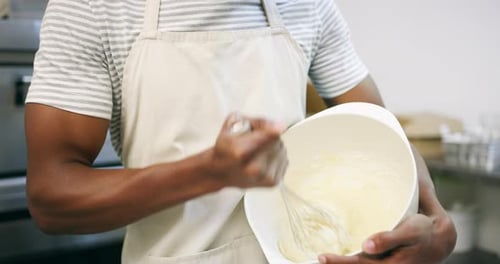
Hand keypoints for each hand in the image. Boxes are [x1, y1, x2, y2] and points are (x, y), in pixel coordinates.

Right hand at [208, 113, 287, 187]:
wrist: (220, 172)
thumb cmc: (226, 146)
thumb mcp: (234, 123)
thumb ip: (258, 122)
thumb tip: (280, 126)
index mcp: (239, 152)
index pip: (270, 136)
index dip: (274, 129)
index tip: (279, 127)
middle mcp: (253, 168)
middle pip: (277, 142)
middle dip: (269, 137)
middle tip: (255, 140)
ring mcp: (264, 177)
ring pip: (282, 151)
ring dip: (274, 147)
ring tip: (258, 150)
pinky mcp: (272, 183)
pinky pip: (285, 161)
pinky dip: (277, 158)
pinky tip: (264, 159)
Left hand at [318, 211, 455, 263]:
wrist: (440, 239)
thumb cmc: (423, 231)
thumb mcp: (410, 231)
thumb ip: (388, 239)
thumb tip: (366, 246)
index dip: (339, 263)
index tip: (321, 257)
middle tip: (318, 258)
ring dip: (343, 263)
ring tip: (325, 258)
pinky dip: (352, 261)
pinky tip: (341, 258)